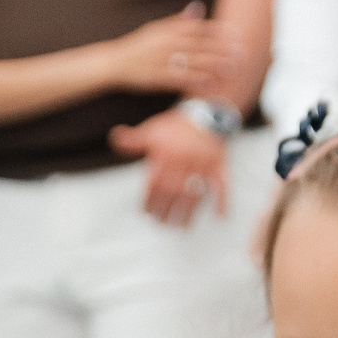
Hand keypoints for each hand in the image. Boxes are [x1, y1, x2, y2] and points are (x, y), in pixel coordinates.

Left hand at [109, 106, 229, 228]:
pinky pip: (223, 185)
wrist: (206, 111)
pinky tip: (220, 217)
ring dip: (188, 213)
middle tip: (161, 222)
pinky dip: (223, 201)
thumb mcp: (152, 130)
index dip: (149, 200)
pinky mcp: (219, 164)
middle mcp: (184, 159)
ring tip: (181, 227)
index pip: (155, 183)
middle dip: (166, 210)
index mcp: (166, 153)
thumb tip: (114, 138)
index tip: (146, 212)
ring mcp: (203, 163)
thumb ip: (134, 140)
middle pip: (173, 192)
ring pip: (195, 193)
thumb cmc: (176, 125)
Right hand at [110, 4, 244, 97]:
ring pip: (194, 62)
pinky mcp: (158, 77)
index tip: (235, 33)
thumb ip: (179, 20)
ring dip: (215, 65)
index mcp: (169, 30)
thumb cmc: (137, 45)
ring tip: (233, 67)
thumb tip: (198, 7)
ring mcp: (163, 61)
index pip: (198, 29)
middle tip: (241, 52)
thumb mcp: (156, 27)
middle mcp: (168, 44)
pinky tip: (211, 83)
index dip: (218, 31)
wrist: (114, 62)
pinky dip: (196, 81)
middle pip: (200, 46)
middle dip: (222, 49)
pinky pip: (180, 79)